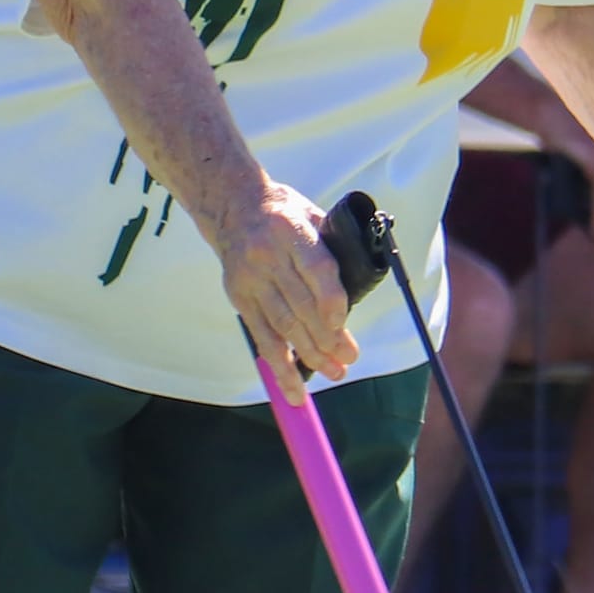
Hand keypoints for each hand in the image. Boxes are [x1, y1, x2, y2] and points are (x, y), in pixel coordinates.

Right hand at [214, 180, 358, 402]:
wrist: (232, 205)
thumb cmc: (283, 212)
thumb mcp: (312, 213)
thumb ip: (333, 246)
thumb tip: (361, 285)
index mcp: (291, 230)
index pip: (315, 270)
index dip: (331, 301)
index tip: (343, 325)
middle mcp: (267, 256)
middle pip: (301, 305)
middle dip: (328, 338)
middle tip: (348, 359)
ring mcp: (250, 279)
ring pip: (282, 326)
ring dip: (309, 355)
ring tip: (333, 373)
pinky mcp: (239, 297)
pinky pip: (261, 337)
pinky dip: (279, 365)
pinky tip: (294, 387)